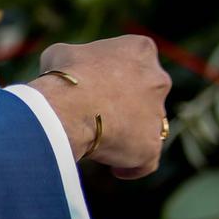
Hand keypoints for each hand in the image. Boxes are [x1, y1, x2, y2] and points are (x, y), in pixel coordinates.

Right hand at [30, 35, 172, 178]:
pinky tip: (115, 168)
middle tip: (98, 115)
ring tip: (101, 144)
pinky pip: (146, 160)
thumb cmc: (63, 78)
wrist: (67, 109)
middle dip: (127, 105)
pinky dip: (132, 165)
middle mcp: (158, 80)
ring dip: (129, 134)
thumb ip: (74, 59)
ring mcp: (157, 115)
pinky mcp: (151, 146)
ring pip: (148, 127)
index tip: (98, 86)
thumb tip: (63, 71)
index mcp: (140, 51)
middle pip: (146, 94)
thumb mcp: (60, 55)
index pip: (135, 61)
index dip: (116, 75)